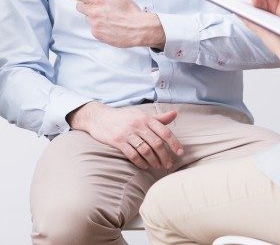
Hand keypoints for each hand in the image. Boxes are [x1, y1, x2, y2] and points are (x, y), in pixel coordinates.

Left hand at [49, 0, 164, 48]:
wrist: (138, 29)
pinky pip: (93, 28)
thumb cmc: (130, 10)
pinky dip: (100, 26)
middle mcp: (93, 13)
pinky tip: (111, 26)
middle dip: (87, 5)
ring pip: (88, 17)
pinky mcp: (96, 34)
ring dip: (95, 16)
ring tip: (111, 18)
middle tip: (102, 7)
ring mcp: (94, 25)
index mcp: (98, 0)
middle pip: (80, 7)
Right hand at [69, 102, 183, 169]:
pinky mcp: (118, 141)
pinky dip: (140, 162)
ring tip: (158, 166)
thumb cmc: (123, 117)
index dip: (174, 143)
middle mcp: (138, 125)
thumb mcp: (140, 114)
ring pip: (146, 151)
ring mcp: (127, 133)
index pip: (164, 131)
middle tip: (169, 165)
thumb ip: (158, 118)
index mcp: (146, 118)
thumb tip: (175, 114)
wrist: (99, 117)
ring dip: (154, 161)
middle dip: (165, 156)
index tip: (180, 153)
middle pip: (156, 144)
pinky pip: (132, 155)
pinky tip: (144, 166)